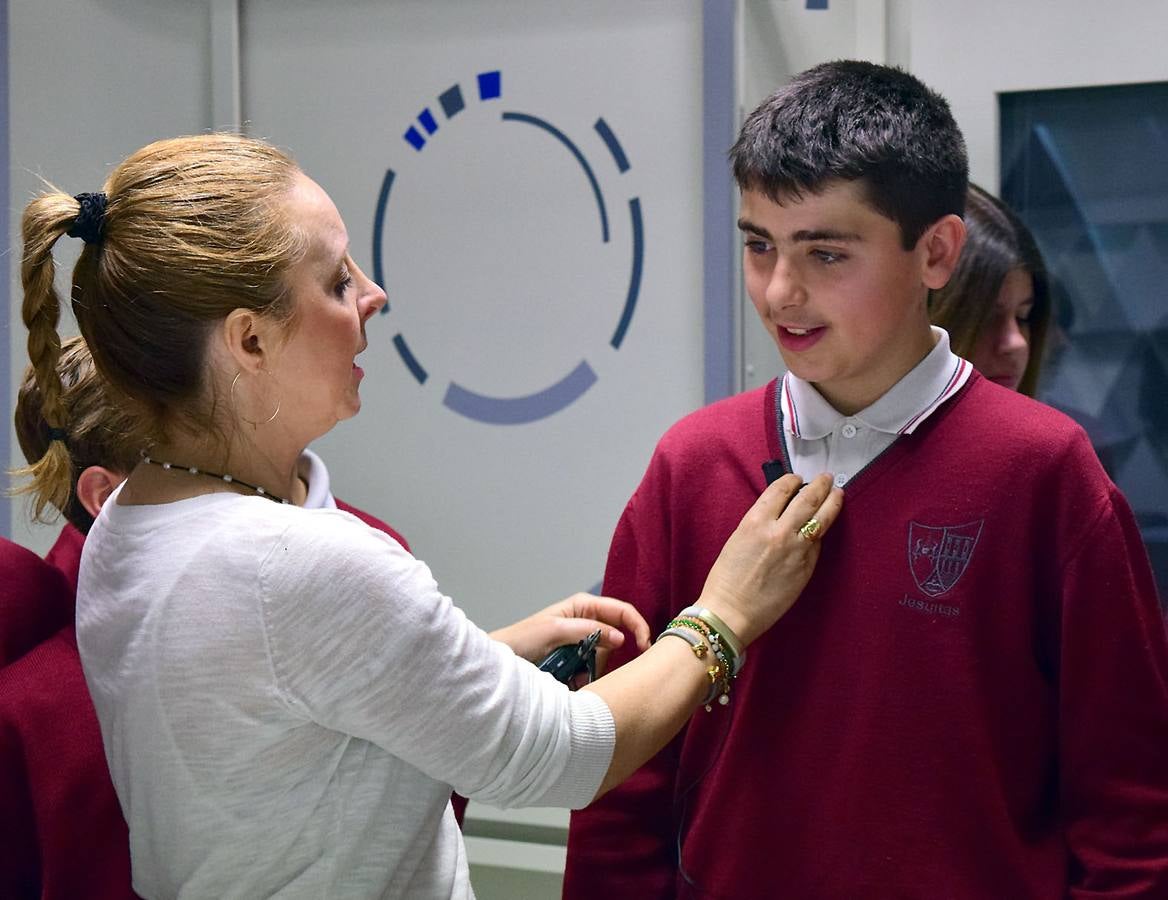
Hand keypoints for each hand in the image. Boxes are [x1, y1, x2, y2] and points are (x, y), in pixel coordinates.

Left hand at [490, 592, 651, 664]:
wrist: (502, 662)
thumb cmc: (523, 639)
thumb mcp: (555, 631)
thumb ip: (588, 630)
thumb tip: (621, 638)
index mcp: (584, 606)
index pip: (622, 611)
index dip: (637, 626)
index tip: (645, 647)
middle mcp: (587, 621)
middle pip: (619, 633)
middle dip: (615, 653)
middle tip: (614, 667)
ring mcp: (583, 642)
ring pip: (607, 655)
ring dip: (597, 668)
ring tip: (576, 675)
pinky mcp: (578, 660)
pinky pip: (594, 668)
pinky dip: (588, 676)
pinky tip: (572, 681)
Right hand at [698, 473, 843, 646]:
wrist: (732, 611)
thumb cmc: (727, 577)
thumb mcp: (739, 538)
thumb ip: (763, 523)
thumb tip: (784, 514)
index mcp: (756, 520)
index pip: (781, 489)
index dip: (792, 480)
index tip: (798, 478)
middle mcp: (779, 530)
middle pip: (808, 499)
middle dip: (820, 485)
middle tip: (827, 479)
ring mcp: (797, 549)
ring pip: (822, 518)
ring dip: (832, 502)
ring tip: (838, 494)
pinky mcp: (807, 567)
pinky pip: (817, 544)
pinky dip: (819, 533)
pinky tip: (821, 529)